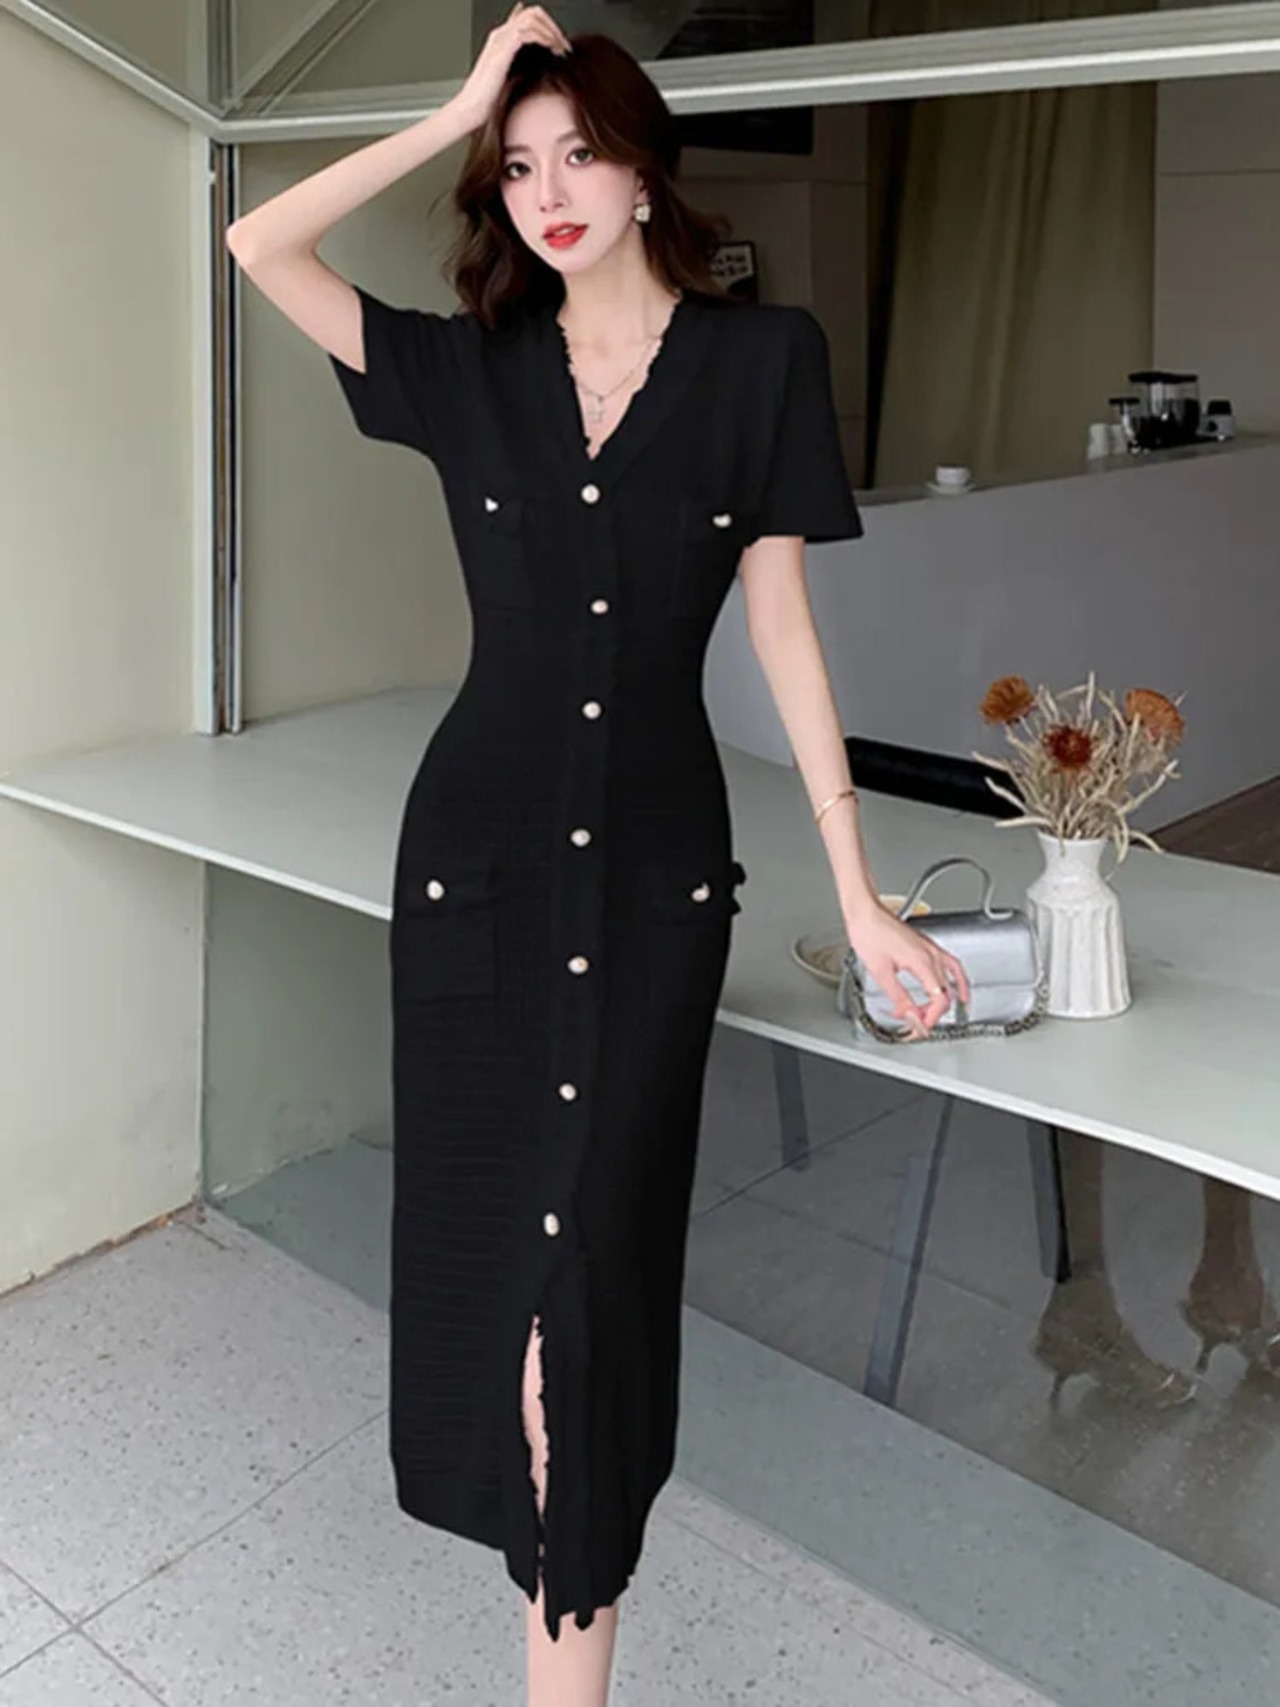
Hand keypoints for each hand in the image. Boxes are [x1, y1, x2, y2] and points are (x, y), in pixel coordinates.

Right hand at [452, 4, 572, 130]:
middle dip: (553, 26)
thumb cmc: (489, 100)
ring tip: (560, 48)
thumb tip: (541, 61)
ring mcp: (501, 39)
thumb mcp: (511, 79)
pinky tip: (550, 49)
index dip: (549, 27)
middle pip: (533, 13)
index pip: (529, 18)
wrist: (472, 108)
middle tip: (564, 45)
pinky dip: (543, 37)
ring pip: (532, 17)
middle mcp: (501, 34)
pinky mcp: (503, 49)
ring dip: (551, 30)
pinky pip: (528, 31)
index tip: (561, 46)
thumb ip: (523, 67)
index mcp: (502, 39)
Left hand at [846, 902, 970, 1040]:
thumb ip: (898, 997)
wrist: (866, 913)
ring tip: (934, 1015)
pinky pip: (952, 966)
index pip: (939, 1000)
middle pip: (945, 994)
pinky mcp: (928, 947)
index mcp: (922, 962)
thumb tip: (908, 1015)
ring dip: (944, 1001)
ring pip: (951, 982)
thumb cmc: (869, 934)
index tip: (917, 1028)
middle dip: (932, 1014)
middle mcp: (931, 956)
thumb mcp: (880, 973)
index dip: (929, 1018)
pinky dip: (957, 980)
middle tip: (915, 1024)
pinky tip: (956, 988)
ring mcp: (932, 950)